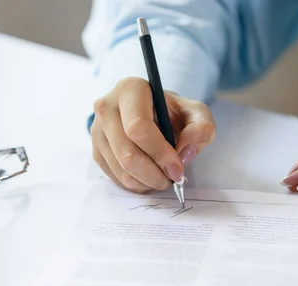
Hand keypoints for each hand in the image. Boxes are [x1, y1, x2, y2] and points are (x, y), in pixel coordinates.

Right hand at [90, 77, 215, 192]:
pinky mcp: (96, 150)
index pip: (138, 127)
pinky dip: (137, 184)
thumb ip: (201, 128)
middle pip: (128, 154)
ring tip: (164, 178)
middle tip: (173, 179)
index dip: (160, 153)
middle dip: (154, 174)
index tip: (177, 168)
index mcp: (130, 90)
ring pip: (121, 170)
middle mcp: (106, 107)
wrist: (152, 114)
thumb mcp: (195, 113)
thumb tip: (185, 152)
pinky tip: (150, 177)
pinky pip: (115, 177)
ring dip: (147, 182)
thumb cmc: (172, 113)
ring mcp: (97, 131)